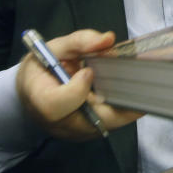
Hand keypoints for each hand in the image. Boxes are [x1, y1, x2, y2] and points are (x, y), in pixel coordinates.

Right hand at [16, 29, 141, 140]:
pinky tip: (130, 88)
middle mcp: (59, 123)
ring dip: (126, 101)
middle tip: (139, 76)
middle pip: (94, 119)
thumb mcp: (55, 47)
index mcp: (40, 100)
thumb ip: (80, 41)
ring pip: (110, 122)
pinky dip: (123, 105)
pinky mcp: (90, 132)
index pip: (56, 105)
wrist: (33, 92)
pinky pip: (112, 122)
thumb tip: (108, 39)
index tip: (88, 70)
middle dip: (120, 97)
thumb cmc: (42, 68)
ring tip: (138, 80)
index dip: (77, 89)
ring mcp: (76, 132)